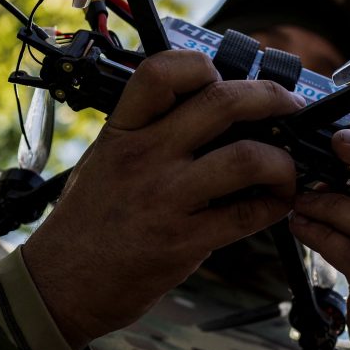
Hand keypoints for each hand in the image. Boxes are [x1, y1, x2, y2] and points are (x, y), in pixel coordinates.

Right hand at [22, 50, 304, 349]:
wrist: (59, 284)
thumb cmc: (87, 220)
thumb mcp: (104, 158)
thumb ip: (148, 131)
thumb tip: (213, 108)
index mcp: (122, 130)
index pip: (163, 71)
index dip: (203, 65)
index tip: (225, 78)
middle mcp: (144, 156)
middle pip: (222, 102)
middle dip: (271, 98)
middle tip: (290, 108)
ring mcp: (165, 198)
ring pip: (247, 158)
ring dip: (282, 161)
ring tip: (287, 167)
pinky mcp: (183, 241)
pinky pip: (248, 215)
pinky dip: (276, 205)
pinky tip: (278, 203)